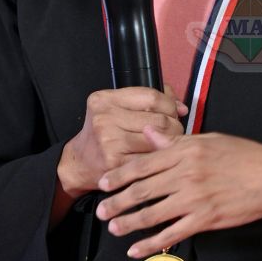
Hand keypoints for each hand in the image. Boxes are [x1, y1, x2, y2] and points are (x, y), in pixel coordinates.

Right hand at [56, 86, 187, 201]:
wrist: (80, 162)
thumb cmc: (104, 134)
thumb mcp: (117, 108)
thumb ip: (148, 101)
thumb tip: (181, 107)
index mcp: (105, 100)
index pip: (152, 97)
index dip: (170, 105)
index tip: (174, 112)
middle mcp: (104, 118)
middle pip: (159, 119)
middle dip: (174, 126)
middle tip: (173, 132)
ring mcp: (109, 141)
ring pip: (158, 140)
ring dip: (169, 143)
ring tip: (165, 144)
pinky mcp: (115, 163)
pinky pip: (151, 158)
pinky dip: (159, 158)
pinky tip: (158, 157)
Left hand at [95, 130, 261, 257]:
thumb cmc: (244, 156)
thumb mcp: (209, 140)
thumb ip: (176, 141)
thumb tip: (149, 133)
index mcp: (186, 152)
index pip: (143, 164)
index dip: (120, 175)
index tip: (104, 183)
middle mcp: (186, 174)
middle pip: (142, 190)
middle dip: (118, 202)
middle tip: (101, 211)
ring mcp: (194, 199)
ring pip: (152, 214)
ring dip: (129, 223)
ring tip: (114, 229)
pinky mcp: (205, 219)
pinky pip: (172, 233)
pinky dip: (151, 243)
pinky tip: (137, 249)